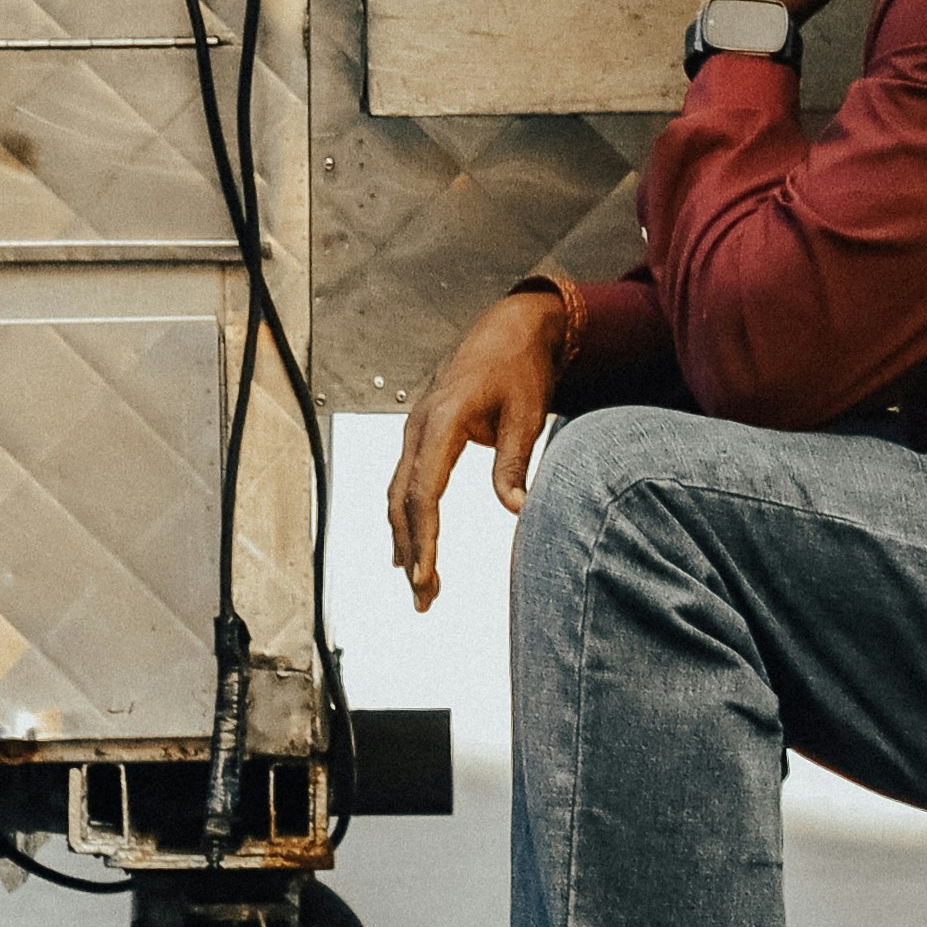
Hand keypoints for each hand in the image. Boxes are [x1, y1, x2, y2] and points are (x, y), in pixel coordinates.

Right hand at [387, 286, 569, 608]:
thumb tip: (517, 510)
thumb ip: (515, 463)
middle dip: (410, 552)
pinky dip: (407, 519)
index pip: (423, 491)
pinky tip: (411, 549)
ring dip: (406, 541)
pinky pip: (406, 483)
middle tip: (424, 597)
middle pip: (402, 500)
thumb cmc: (519, 367)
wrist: (511, 330)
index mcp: (442, 420)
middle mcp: (419, 427)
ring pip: (398, 495)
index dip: (423, 538)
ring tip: (422, 586)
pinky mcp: (422, 436)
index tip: (424, 576)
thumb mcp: (527, 415)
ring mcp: (416, 430)